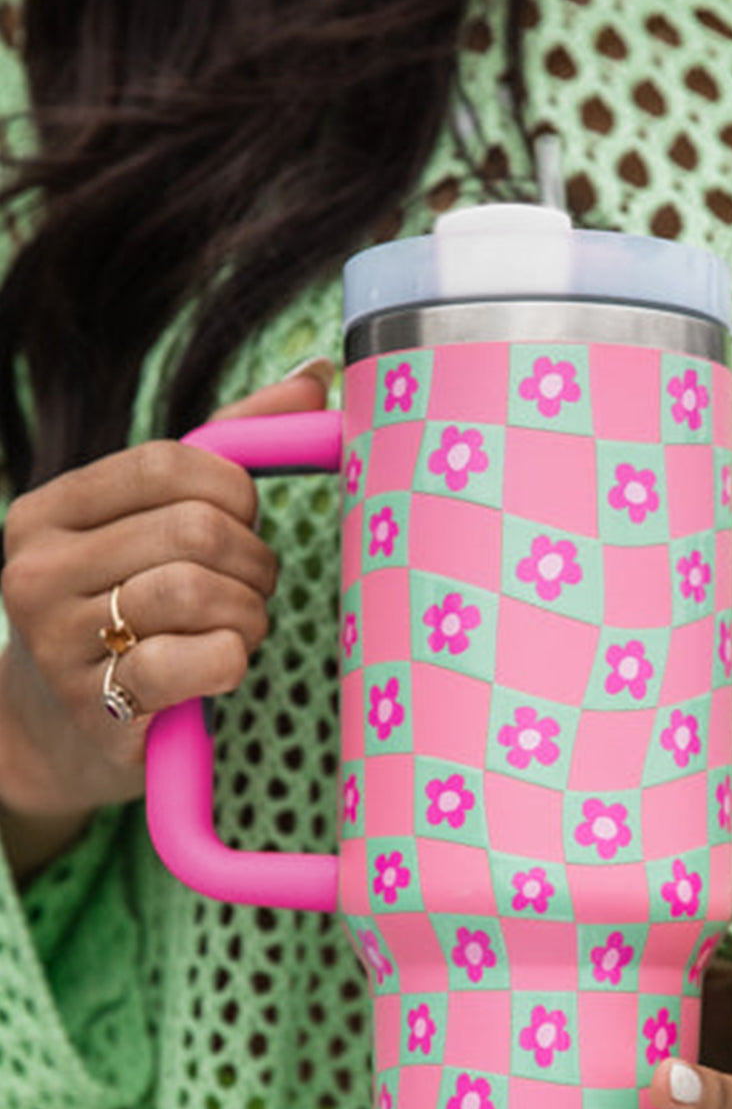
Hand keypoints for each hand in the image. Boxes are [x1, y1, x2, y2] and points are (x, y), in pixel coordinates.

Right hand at [0, 362, 330, 874]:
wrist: (56, 733)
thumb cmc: (128, 612)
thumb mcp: (153, 526)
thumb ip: (228, 446)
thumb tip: (318, 374)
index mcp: (48, 512)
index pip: (168, 464)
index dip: (235, 491)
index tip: (245, 523)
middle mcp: (37, 571)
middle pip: (193, 530)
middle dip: (252, 561)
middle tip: (253, 590)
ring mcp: (58, 643)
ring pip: (195, 592)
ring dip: (248, 615)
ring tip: (241, 631)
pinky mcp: (95, 707)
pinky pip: (185, 664)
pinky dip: (228, 661)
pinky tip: (224, 667)